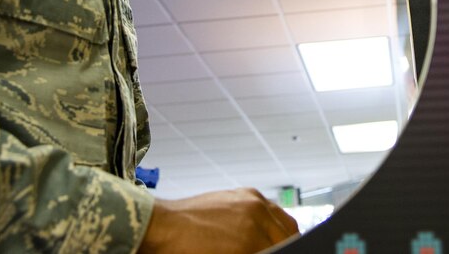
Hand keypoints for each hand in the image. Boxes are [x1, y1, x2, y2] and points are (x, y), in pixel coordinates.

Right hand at [139, 187, 299, 253]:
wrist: (160, 225)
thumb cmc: (184, 221)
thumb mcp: (221, 208)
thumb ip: (245, 218)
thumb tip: (262, 237)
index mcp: (253, 199)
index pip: (286, 224)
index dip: (286, 240)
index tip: (283, 248)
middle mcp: (257, 209)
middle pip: (287, 237)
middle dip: (282, 248)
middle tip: (273, 253)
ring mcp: (253, 228)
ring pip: (278, 247)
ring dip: (269, 252)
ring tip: (248, 253)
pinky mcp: (246, 246)